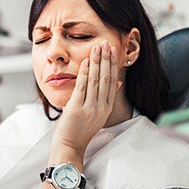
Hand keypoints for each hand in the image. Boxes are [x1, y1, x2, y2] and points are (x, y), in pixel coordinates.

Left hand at [50, 40, 118, 161]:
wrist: (70, 145)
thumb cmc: (82, 129)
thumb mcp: (99, 114)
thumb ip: (107, 98)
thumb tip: (118, 82)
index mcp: (106, 108)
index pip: (112, 82)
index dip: (113, 65)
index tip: (113, 51)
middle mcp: (101, 108)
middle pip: (106, 79)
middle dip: (106, 60)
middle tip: (106, 44)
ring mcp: (89, 109)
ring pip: (95, 81)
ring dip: (97, 63)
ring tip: (97, 48)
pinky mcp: (77, 109)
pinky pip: (82, 87)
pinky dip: (84, 73)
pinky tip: (86, 61)